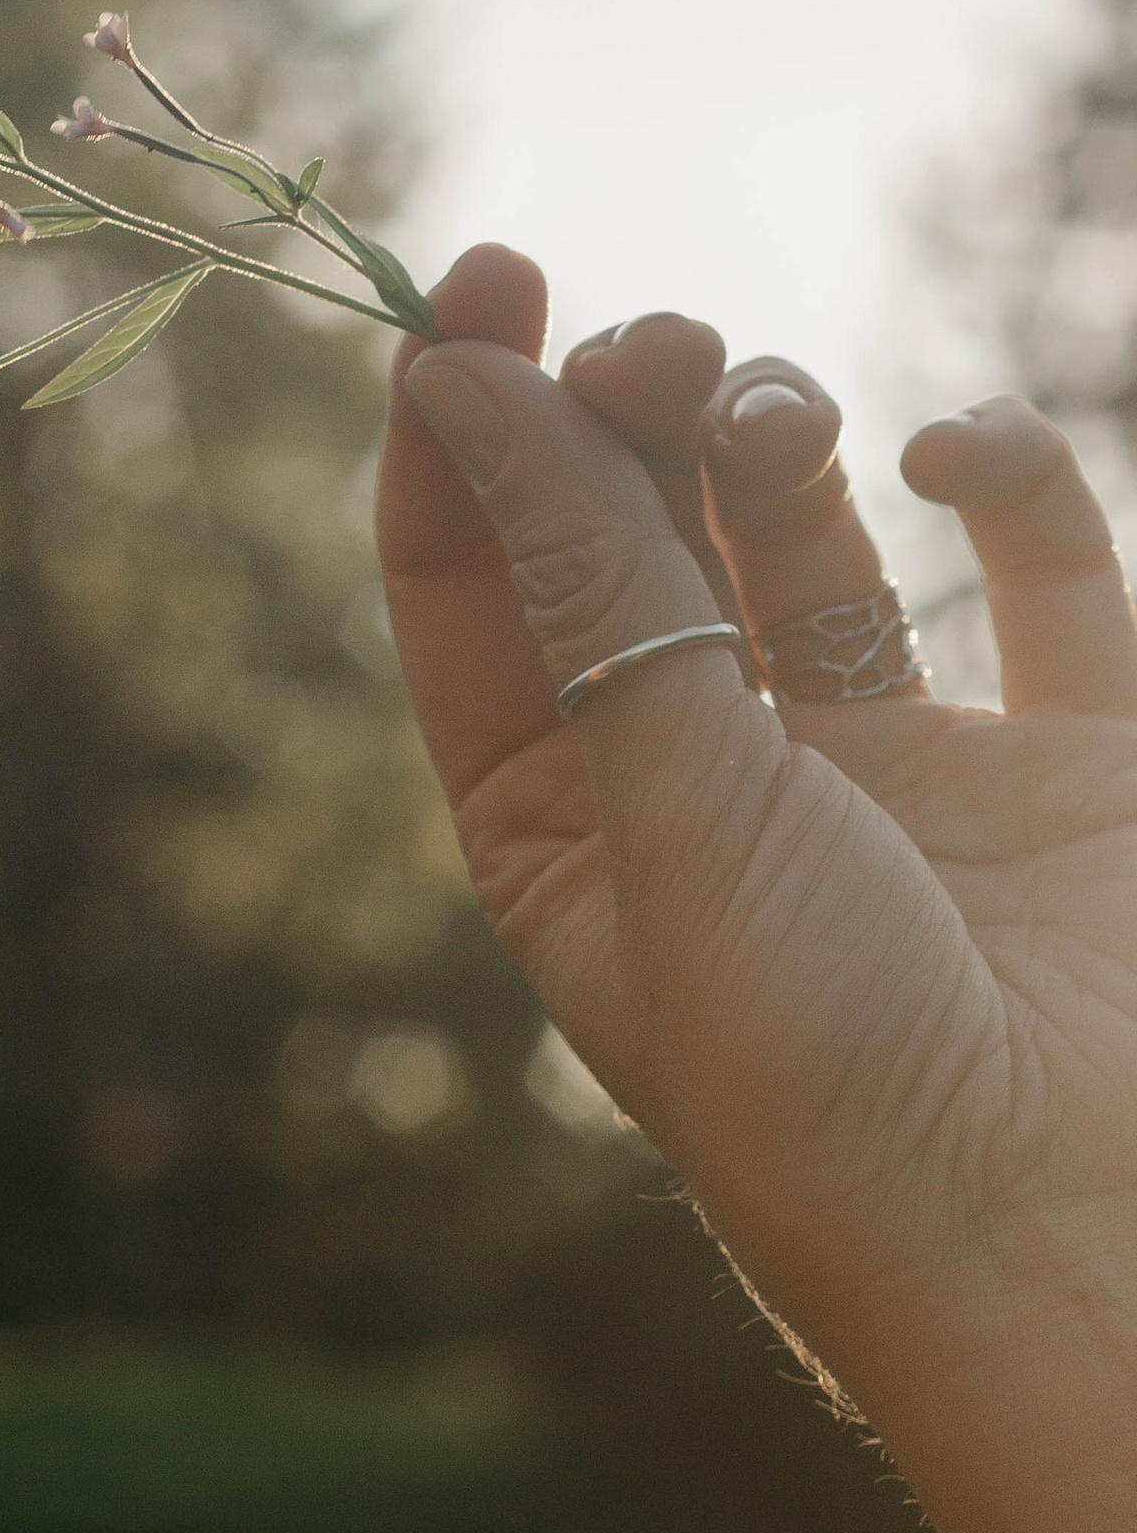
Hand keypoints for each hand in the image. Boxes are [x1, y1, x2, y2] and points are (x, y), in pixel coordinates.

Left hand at [378, 245, 1136, 1532]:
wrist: (1090, 1251)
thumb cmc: (836, 1076)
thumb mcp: (675, 808)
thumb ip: (589, 581)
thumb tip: (458, 378)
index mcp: (564, 829)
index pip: (475, 581)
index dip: (466, 424)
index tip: (482, 282)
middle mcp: (713, 785)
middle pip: (629, 527)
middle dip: (625, 407)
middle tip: (654, 342)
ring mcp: (897, 768)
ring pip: (801, 524)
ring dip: (771, 428)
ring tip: (769, 415)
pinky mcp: (1067, 760)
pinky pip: (1030, 568)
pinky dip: (992, 477)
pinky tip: (947, 453)